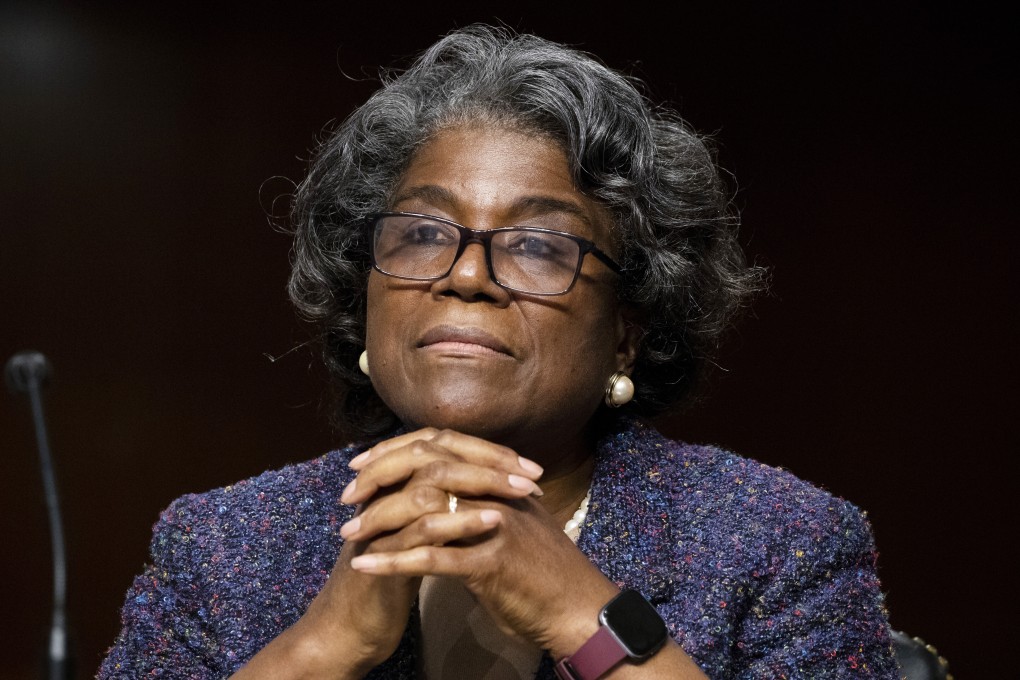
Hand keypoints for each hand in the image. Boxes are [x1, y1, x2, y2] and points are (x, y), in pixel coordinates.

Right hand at [232, 428, 537, 678]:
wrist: (350, 629)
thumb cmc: (389, 583)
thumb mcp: (416, 538)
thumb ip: (436, 510)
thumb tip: (479, 490)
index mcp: (392, 485)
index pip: (441, 447)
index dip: (485, 452)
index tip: (527, 464)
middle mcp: (382, 494)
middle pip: (435, 455)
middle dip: (488, 461)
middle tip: (530, 473)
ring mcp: (379, 520)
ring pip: (429, 485)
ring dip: (480, 484)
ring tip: (520, 491)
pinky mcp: (381, 553)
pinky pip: (421, 528)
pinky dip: (459, 521)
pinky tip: (492, 521)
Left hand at [339, 428, 620, 656]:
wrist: (579, 608)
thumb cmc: (543, 572)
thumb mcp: (514, 524)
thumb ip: (482, 504)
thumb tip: (445, 491)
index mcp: (498, 480)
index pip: (439, 447)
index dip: (396, 451)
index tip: (362, 464)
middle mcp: (496, 493)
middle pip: (427, 468)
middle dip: (380, 478)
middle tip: (348, 497)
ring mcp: (496, 525)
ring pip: (425, 510)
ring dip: (380, 521)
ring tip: (347, 534)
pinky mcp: (493, 562)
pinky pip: (434, 558)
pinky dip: (394, 561)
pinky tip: (365, 566)